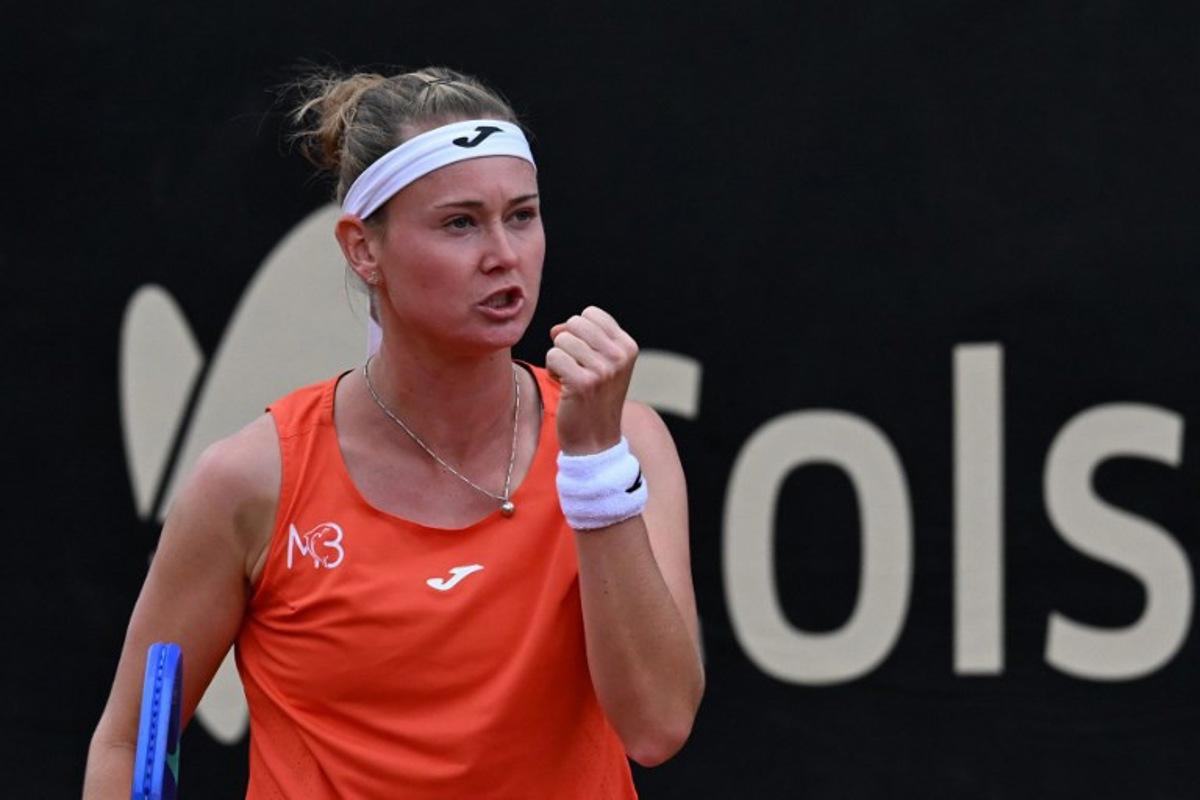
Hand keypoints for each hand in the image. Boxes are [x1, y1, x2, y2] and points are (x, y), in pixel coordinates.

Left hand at [547, 306, 637, 454]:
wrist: (596, 440)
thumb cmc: (594, 397)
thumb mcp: (600, 363)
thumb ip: (582, 338)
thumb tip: (556, 329)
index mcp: (628, 346)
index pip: (592, 314)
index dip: (579, 331)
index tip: (584, 355)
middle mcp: (619, 356)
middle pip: (575, 323)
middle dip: (567, 343)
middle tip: (575, 367)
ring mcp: (603, 370)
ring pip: (561, 339)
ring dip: (559, 358)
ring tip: (571, 378)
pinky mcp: (583, 383)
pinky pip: (553, 356)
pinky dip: (552, 371)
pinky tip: (564, 386)